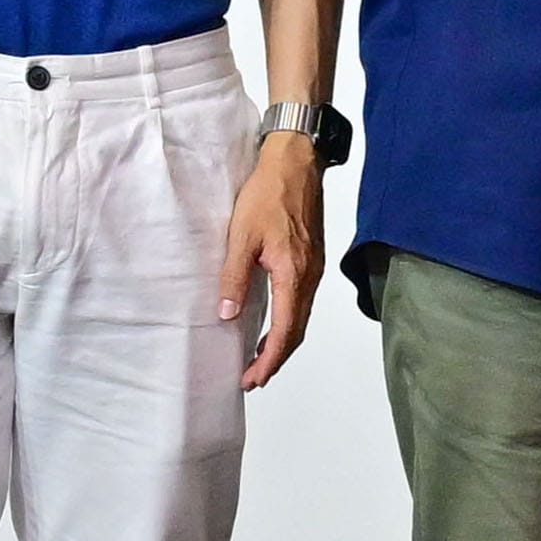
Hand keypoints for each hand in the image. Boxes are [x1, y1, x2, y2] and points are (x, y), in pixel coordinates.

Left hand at [224, 130, 332, 387]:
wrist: (296, 162)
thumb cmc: (268, 193)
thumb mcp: (241, 236)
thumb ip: (234, 277)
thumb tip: (227, 315)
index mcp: (294, 274)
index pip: (284, 332)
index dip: (268, 360)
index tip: (251, 379)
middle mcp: (310, 277)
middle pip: (297, 332)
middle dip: (275, 359)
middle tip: (252, 378)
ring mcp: (314, 269)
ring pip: (301, 318)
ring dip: (282, 342)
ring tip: (259, 358)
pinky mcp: (311, 260)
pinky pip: (302, 302)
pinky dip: (288, 322)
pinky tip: (273, 323)